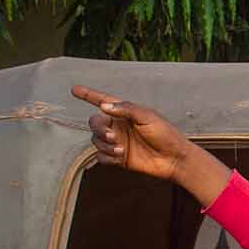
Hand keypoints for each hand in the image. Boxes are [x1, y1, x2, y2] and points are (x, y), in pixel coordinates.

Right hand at [70, 84, 230, 203]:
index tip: (74, 89)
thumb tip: (103, 106)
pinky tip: (119, 156)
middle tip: (113, 136)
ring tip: (121, 148)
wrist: (173, 159)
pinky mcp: (118, 158)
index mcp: (125, 113)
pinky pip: (101, 156)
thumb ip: (126, 109)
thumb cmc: (165, 134)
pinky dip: (106, 156)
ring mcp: (117, 142)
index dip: (88, 95)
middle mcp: (118, 126)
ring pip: (96, 140)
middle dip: (99, 129)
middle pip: (94, 123)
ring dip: (104, 144)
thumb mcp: (147, 116)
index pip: (102, 101)